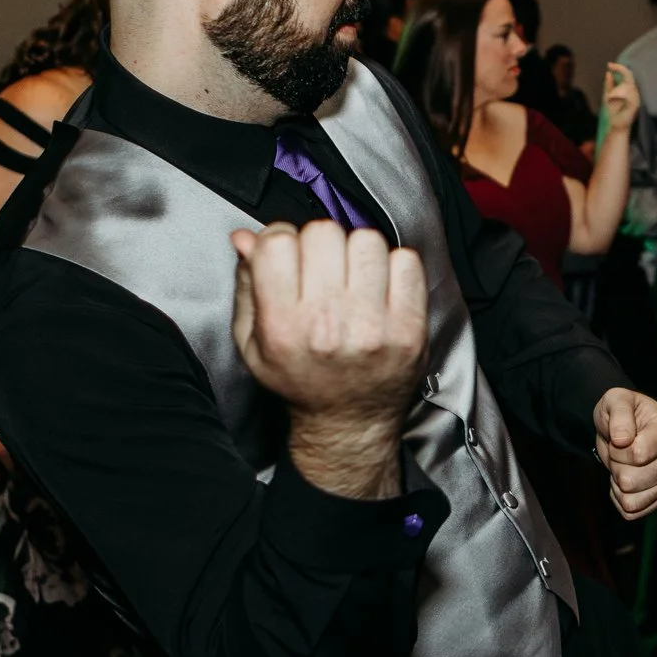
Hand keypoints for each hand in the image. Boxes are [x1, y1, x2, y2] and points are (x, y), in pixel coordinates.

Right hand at [231, 222, 427, 498]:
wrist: (348, 424)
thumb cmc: (300, 380)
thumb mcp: (253, 342)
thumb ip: (247, 284)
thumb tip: (245, 236)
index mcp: (283, 326)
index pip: (278, 242)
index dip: (280, 238)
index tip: (286, 253)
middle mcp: (328, 325)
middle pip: (324, 233)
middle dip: (319, 244)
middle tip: (321, 269)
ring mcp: (374, 326)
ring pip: (366, 240)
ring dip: (357, 252)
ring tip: (352, 279)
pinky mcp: (410, 327)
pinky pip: (407, 259)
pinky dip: (394, 266)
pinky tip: (380, 288)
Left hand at [593, 388, 656, 517]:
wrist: (624, 429)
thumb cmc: (622, 412)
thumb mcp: (615, 400)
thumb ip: (619, 414)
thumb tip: (622, 440)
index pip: (637, 454)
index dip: (617, 448)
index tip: (620, 436)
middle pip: (630, 480)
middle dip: (615, 465)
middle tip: (620, 451)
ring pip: (630, 500)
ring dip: (617, 483)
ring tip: (624, 463)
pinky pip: (630, 511)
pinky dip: (619, 497)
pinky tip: (626, 477)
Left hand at [600, 62, 641, 130]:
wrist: (616, 126)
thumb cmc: (613, 111)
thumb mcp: (607, 95)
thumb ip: (609, 84)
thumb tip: (609, 72)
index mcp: (630, 89)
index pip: (627, 73)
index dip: (619, 67)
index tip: (609, 65)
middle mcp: (635, 92)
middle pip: (628, 79)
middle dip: (615, 86)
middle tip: (608, 95)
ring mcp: (636, 98)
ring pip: (626, 87)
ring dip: (615, 94)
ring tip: (611, 103)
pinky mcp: (635, 106)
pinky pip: (628, 97)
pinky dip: (619, 98)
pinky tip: (615, 103)